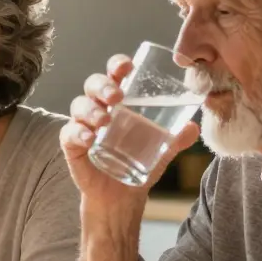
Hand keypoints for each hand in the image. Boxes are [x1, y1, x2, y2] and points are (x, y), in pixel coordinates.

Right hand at [59, 54, 199, 206]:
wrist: (122, 195)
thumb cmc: (138, 162)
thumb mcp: (162, 150)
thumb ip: (177, 139)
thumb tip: (193, 127)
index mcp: (119, 101)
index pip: (114, 74)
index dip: (117, 65)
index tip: (127, 66)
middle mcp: (99, 108)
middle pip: (93, 84)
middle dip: (102, 85)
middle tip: (116, 96)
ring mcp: (83, 125)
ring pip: (79, 105)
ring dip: (91, 110)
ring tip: (104, 121)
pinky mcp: (72, 146)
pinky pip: (68, 134)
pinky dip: (77, 133)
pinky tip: (89, 139)